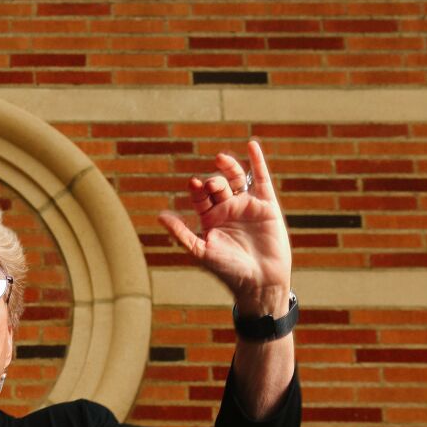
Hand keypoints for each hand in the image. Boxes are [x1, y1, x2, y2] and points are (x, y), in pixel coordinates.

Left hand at [157, 140, 291, 315]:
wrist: (259, 281)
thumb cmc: (228, 270)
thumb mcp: (201, 251)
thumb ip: (181, 233)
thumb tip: (160, 216)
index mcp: (210, 219)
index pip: (199, 197)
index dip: (196, 189)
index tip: (193, 184)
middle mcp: (227, 210)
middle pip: (216, 185)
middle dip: (212, 182)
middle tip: (209, 185)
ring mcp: (247, 205)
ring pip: (236, 179)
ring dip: (228, 168)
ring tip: (220, 159)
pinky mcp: (267, 205)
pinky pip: (261, 179)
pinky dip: (257, 162)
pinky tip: (252, 146)